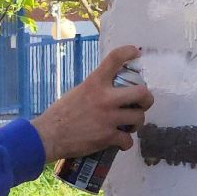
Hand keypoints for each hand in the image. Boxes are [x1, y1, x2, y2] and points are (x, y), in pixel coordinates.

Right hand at [31, 44, 153, 163]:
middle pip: (142, 93)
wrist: (49, 136)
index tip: (136, 53)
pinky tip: (120, 142)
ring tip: (128, 126)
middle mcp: (105, 98)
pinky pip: (128, 140)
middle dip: (147, 99)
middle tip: (142, 104)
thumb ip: (96, 89)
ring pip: (139, 118)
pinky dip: (125, 143)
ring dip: (136, 123)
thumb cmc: (60, 114)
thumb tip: (111, 89)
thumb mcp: (78, 92)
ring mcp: (108, 118)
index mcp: (94, 82)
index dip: (129, 52)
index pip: (115, 58)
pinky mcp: (107, 137)